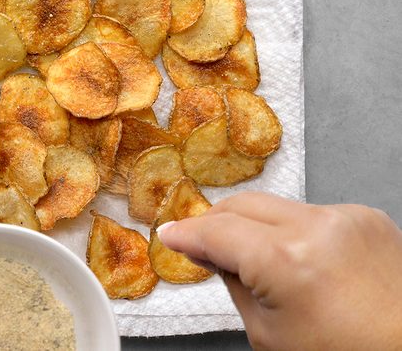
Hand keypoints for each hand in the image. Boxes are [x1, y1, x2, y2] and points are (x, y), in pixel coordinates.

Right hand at [158, 192, 401, 349]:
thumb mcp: (268, 333)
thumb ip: (232, 280)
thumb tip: (210, 251)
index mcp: (287, 260)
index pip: (217, 231)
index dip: (186, 233)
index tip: (171, 234)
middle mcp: (318, 226)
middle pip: (243, 204)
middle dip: (216, 223)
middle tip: (202, 246)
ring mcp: (346, 216)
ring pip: (275, 207)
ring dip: (255, 228)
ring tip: (259, 264)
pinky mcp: (366, 216)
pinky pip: (310, 213)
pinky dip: (292, 231)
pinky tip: (298, 261)